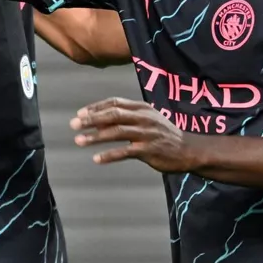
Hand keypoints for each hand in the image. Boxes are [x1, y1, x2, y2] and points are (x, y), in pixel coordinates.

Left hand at [71, 97, 202, 170]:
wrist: (189, 150)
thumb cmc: (163, 134)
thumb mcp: (147, 120)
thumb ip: (125, 118)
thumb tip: (99, 122)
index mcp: (142, 108)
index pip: (114, 103)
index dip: (96, 107)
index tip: (80, 114)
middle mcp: (143, 118)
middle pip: (113, 115)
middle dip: (91, 119)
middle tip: (73, 124)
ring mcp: (146, 134)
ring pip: (116, 132)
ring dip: (95, 137)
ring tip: (78, 141)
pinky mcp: (149, 150)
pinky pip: (125, 152)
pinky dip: (109, 155)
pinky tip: (96, 159)